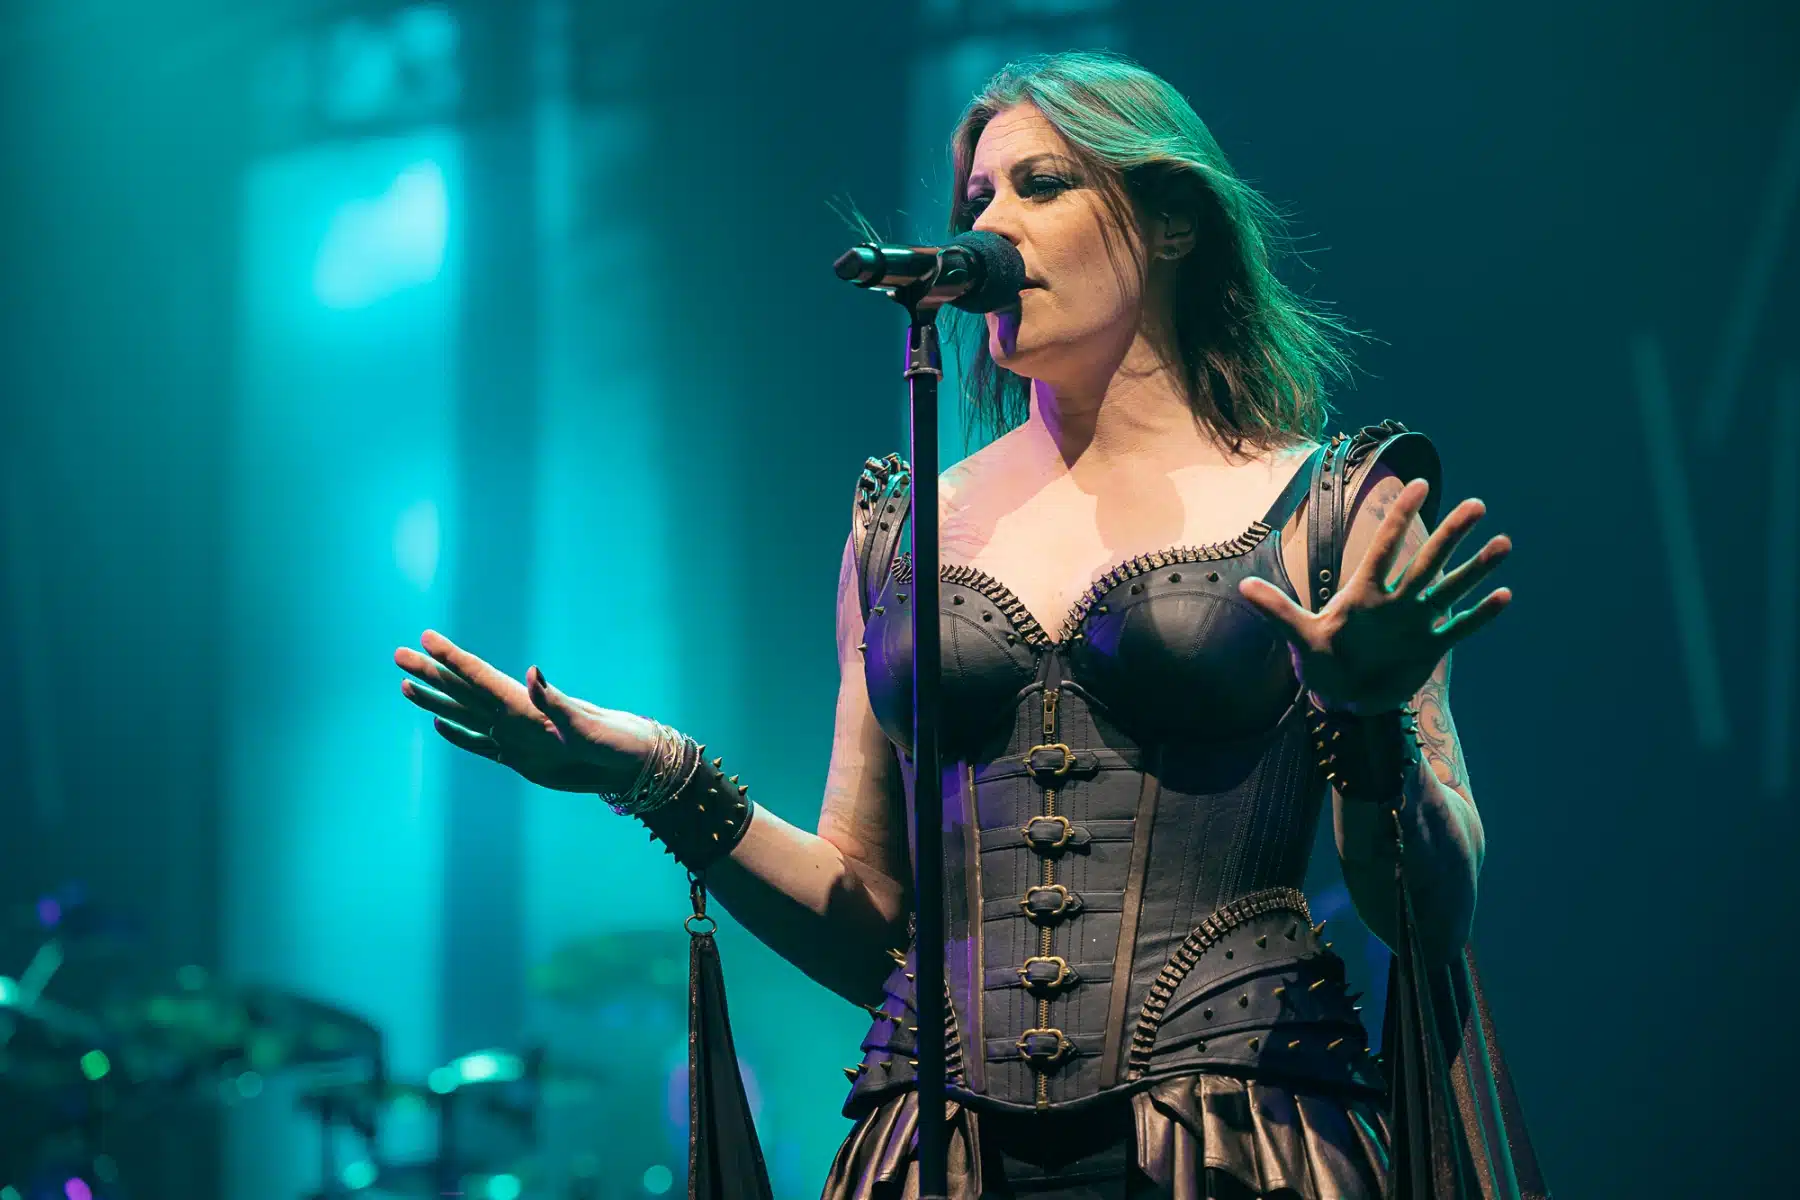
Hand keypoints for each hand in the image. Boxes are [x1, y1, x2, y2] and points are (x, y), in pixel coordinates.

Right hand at [394, 630, 653, 793]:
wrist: (628, 764)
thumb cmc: (613, 742)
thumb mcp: (586, 725)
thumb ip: (557, 702)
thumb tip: (532, 673)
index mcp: (525, 704)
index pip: (480, 676)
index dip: (452, 657)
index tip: (426, 636)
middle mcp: (514, 715)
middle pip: (462, 689)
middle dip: (430, 671)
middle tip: (398, 652)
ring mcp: (513, 736)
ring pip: (463, 713)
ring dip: (435, 698)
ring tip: (404, 683)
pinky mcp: (518, 757)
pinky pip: (478, 743)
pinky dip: (457, 734)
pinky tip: (439, 724)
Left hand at [1238, 479, 1511, 712]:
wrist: (1342, 698)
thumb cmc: (1321, 662)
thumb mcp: (1299, 636)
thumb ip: (1277, 612)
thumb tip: (1243, 589)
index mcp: (1364, 593)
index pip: (1384, 547)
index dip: (1399, 517)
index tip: (1419, 484)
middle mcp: (1395, 601)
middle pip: (1426, 561)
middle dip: (1451, 534)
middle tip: (1477, 505)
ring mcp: (1415, 623)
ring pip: (1449, 588)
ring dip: (1475, 568)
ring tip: (1503, 543)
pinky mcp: (1429, 648)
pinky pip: (1459, 629)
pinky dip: (1480, 616)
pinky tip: (1505, 596)